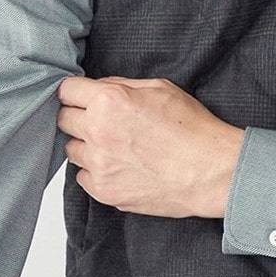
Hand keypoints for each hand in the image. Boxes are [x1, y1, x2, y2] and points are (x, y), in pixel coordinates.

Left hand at [57, 75, 244, 217]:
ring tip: (114, 147)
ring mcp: (99, 165)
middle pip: (63, 120)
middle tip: (102, 122)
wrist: (212, 171)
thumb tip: (99, 88)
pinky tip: (119, 167)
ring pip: (71, 150)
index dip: (75, 93)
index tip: (81, 98)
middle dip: (79, 117)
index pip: (66, 91)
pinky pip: (83, 177)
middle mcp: (97, 132)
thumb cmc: (193, 130)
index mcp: (109, 101)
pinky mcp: (105, 191)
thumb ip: (121, 85)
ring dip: (86, 146)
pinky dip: (96, 171)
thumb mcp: (160, 88)